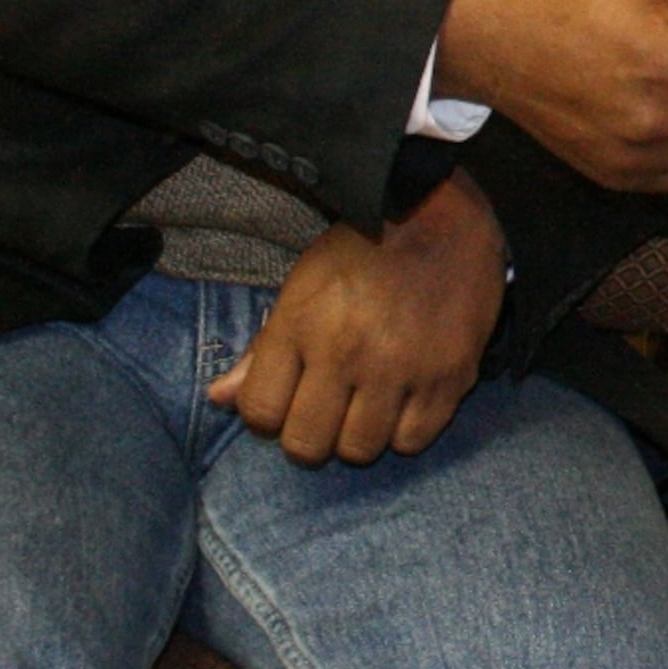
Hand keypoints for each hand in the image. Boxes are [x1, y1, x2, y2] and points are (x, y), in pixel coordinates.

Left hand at [205, 170, 505, 466]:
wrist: (440, 218)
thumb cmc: (360, 253)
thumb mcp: (300, 287)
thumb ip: (262, 350)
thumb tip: (218, 398)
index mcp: (302, 325)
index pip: (261, 411)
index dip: (267, 414)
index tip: (286, 400)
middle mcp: (348, 352)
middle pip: (307, 444)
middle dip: (309, 435)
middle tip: (326, 411)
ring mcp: (402, 368)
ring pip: (360, 449)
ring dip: (357, 436)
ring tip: (366, 406)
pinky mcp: (449, 377)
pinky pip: (413, 441)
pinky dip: (403, 432)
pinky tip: (402, 402)